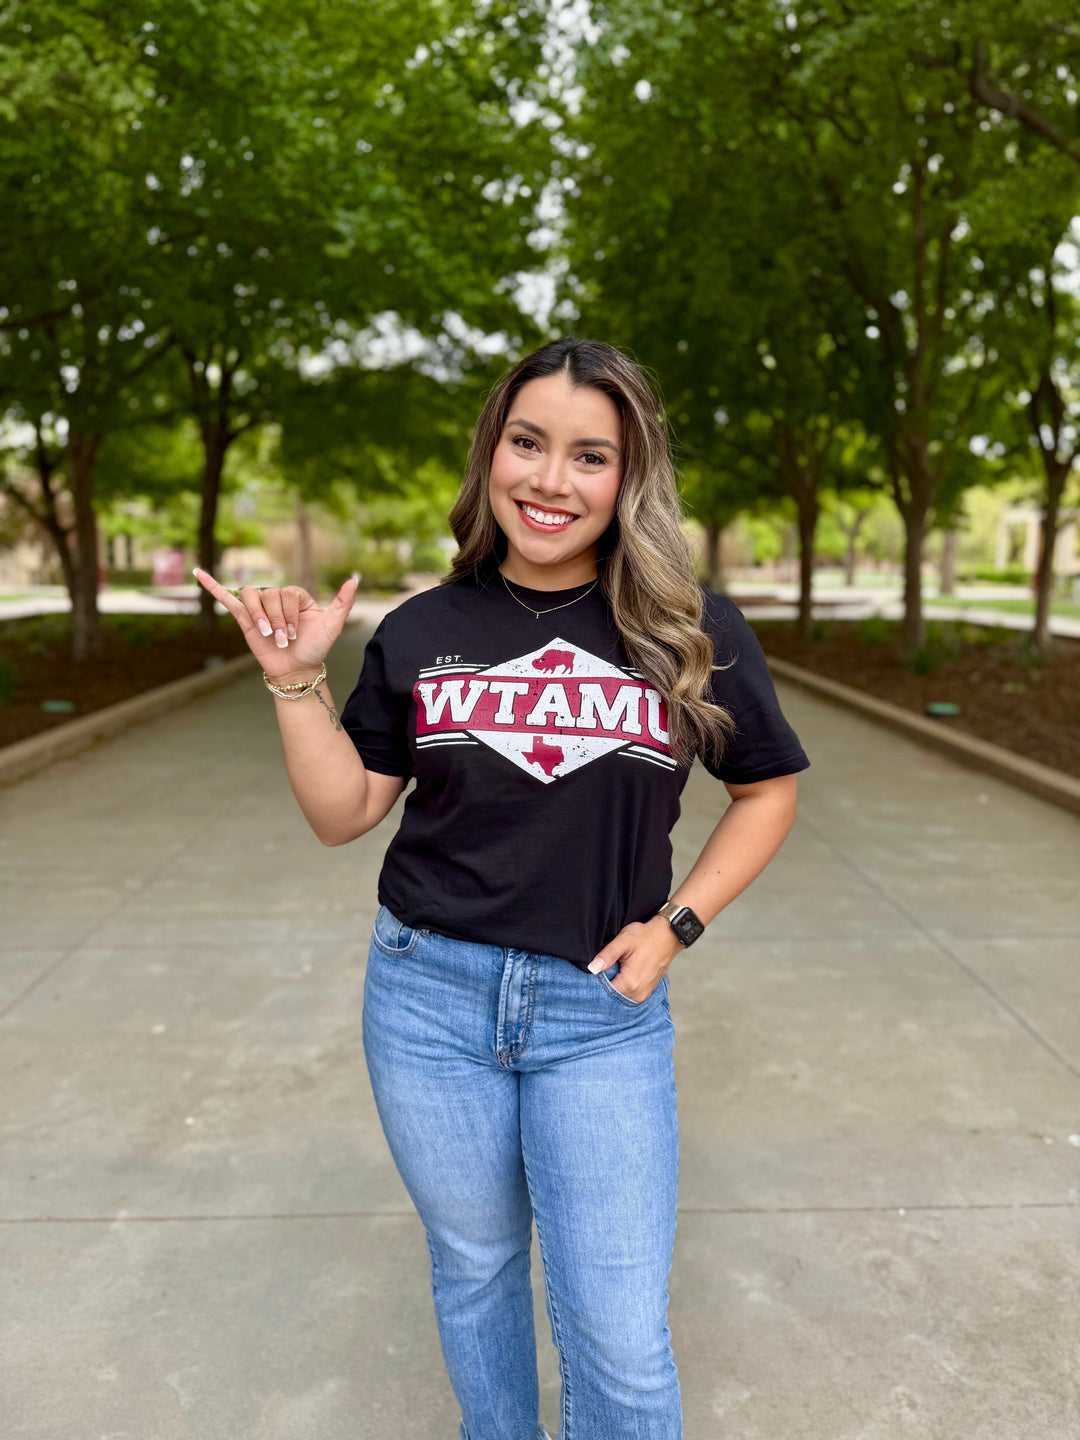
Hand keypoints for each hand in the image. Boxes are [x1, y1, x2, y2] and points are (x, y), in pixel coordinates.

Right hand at [192, 568, 358, 679]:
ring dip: (259, 617)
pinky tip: (198, 573)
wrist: (298, 669)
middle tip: (284, 639)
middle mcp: (276, 598)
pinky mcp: (244, 619)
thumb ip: (342, 602)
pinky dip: (212, 586)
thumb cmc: (316, 648)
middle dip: (276, 620)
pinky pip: (226, 598)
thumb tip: (354, 579)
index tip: (295, 634)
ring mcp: (259, 608)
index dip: (288, 613)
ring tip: (268, 635)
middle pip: (267, 594)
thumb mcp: (333, 625)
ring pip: (251, 597)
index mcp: (295, 596)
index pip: (284, 592)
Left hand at [586, 916, 682, 1001]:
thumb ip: (607, 955)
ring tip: (615, 968)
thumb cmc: (646, 936)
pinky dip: (624, 986)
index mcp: (630, 983)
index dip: (597, 982)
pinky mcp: (647, 990)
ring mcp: (644, 993)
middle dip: (606, 984)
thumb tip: (592, 968)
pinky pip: (630, 993)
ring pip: (621, 995)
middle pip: (612, 995)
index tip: (595, 970)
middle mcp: (638, 993)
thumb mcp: (624, 941)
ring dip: (615, 985)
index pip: (604, 992)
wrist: (668, 935)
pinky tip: (623, 972)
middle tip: (605, 967)